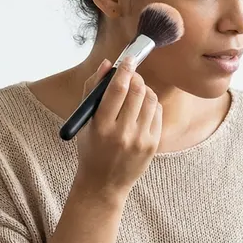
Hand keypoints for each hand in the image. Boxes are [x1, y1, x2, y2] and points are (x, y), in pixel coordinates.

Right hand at [74, 58, 161, 200]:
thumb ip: (93, 90)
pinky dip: (151, 104)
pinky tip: (142, 108)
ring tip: (136, 92)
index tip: (128, 59)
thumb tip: (108, 64)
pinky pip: (158, 113)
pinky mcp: (152, 145)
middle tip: (131, 75)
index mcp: (101, 126)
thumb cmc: (91, 148)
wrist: (104, 184)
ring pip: (150, 100)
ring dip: (144, 89)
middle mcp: (122, 133)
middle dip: (135, 77)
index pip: (117, 90)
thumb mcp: (85, 121)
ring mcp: (140, 140)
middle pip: (137, 91)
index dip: (124, 70)